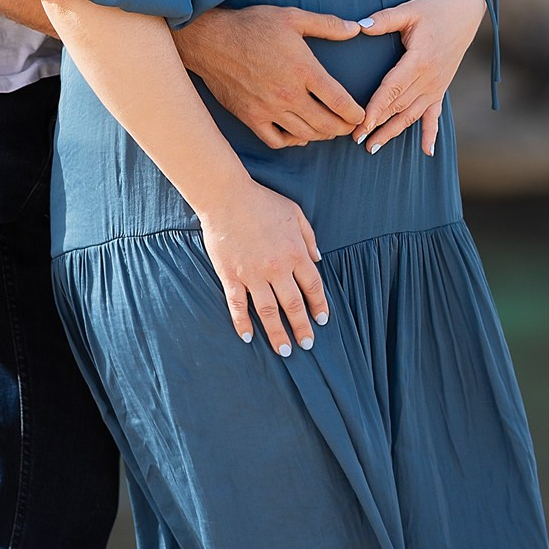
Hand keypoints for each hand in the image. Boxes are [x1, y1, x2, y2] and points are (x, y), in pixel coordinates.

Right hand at [176, 5, 365, 146]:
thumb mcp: (292, 17)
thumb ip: (328, 25)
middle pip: (326, 124)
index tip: (361, 115)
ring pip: (304, 135)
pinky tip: (298, 135)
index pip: (340, 102)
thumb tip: (357, 28)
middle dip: (343, 129)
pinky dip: (292, 141)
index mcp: (303, 70)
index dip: (355, 113)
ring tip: (329, 130)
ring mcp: (268, 109)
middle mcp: (288, 95)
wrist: (210, 40)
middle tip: (350, 127)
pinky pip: (276, 140)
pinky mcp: (250, 117)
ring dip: (321, 135)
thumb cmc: (251, 25)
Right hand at [196, 178, 327, 354]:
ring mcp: (252, 274)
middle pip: (294, 305)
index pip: (313, 286)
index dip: (319, 305)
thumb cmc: (262, 201)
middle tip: (307, 345)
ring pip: (268, 311)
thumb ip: (309, 237)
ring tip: (285, 351)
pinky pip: (238, 304)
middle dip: (302, 327)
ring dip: (277, 333)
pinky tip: (248, 337)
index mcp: (295, 252)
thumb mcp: (295, 213)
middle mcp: (277, 268)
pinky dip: (242, 322)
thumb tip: (319, 259)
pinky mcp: (231, 276)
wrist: (226, 197)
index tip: (322, 321)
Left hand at [352, 0, 484, 155]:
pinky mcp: (441, 91)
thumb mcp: (410, 10)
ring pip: (412, 115)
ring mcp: (436, 87)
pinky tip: (427, 152)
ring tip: (373, 148)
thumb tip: (359, 26)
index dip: (377, 106)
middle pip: (399, 106)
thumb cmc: (433, 12)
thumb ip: (385, 19)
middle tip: (357, 140)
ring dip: (393, 133)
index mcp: (419, 60)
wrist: (464, 17)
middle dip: (378, 125)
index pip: (393, 88)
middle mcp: (429, 79)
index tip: (362, 123)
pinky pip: (435, 116)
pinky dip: (431, 134)